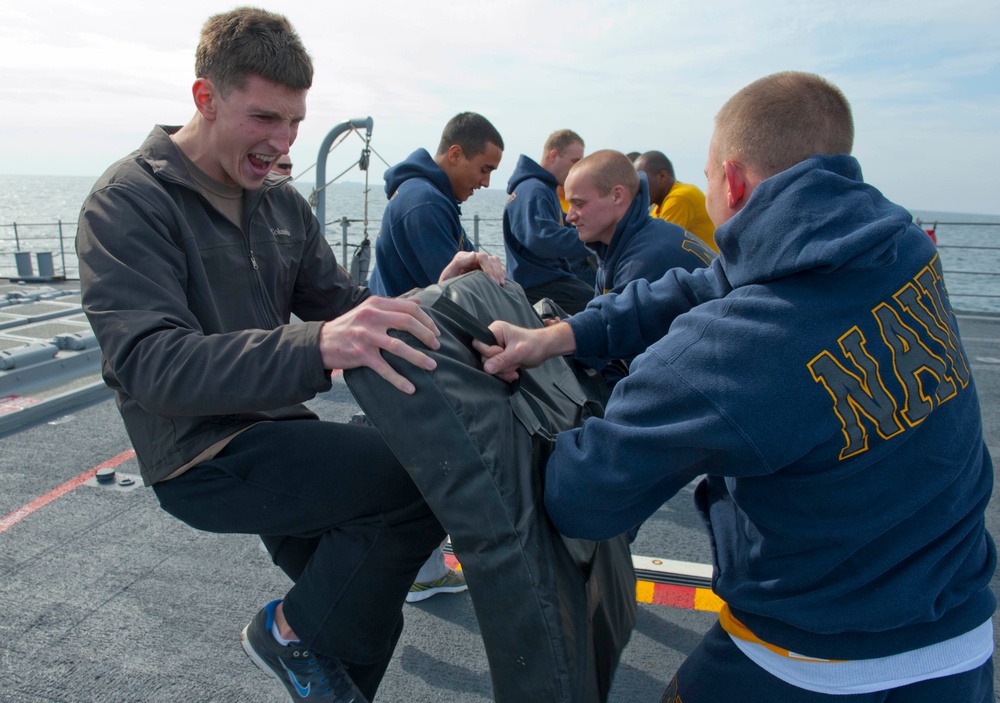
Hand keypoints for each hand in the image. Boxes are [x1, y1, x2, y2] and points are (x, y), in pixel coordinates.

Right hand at [319, 296, 440, 393]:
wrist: (320, 342)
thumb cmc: (349, 326)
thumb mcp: (368, 309)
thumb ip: (393, 305)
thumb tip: (418, 301)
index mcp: (376, 304)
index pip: (409, 308)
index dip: (427, 320)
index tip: (436, 332)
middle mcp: (372, 317)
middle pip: (408, 323)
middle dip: (427, 335)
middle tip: (437, 346)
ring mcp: (366, 336)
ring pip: (399, 346)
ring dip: (419, 357)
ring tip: (432, 366)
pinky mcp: (361, 354)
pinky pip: (384, 369)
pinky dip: (399, 380)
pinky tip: (410, 388)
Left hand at [439, 251, 504, 286]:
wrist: (448, 294)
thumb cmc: (446, 285)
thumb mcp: (448, 274)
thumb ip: (459, 262)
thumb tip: (473, 254)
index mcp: (465, 257)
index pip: (482, 257)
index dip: (488, 267)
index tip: (490, 279)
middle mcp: (474, 259)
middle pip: (492, 259)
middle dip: (495, 272)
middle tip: (497, 284)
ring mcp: (481, 265)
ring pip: (496, 262)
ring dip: (499, 273)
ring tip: (499, 284)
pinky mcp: (486, 272)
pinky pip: (498, 269)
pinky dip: (502, 274)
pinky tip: (500, 283)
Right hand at [472, 320, 576, 381]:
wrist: (545, 349)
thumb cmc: (534, 345)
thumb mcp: (518, 352)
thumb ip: (502, 360)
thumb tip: (487, 368)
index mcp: (495, 330)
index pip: (478, 343)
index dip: (488, 352)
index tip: (502, 352)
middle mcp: (493, 339)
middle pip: (483, 357)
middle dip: (498, 364)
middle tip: (512, 363)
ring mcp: (496, 349)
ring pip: (489, 366)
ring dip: (503, 371)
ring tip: (515, 368)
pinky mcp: (500, 358)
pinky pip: (496, 370)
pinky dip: (505, 374)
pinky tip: (514, 372)